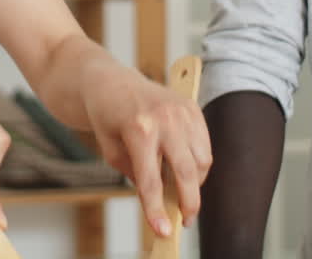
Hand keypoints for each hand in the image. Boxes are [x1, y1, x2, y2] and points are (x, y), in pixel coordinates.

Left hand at [83, 67, 212, 236]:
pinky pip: (205, 145)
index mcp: (138, 129)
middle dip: (188, 203)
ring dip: (195, 183)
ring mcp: (182, 111)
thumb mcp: (110, 150)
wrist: (110, 81)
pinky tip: (185, 170)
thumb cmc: (107, 117)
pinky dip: (199, 163)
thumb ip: (135, 175)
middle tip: (185, 221)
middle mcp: (165, 119)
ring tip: (181, 191)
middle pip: (186, 173)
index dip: (156, 210)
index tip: (163, 231)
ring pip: (202, 161)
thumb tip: (161, 200)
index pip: (151, 181)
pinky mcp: (192, 107)